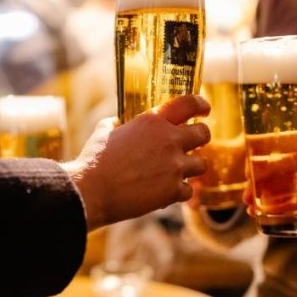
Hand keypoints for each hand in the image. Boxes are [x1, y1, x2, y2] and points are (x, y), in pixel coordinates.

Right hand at [63, 95, 210, 231]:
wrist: (91, 190)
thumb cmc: (94, 159)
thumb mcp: (105, 131)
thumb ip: (118, 124)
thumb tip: (119, 122)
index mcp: (152, 120)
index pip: (189, 104)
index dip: (200, 105)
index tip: (204, 109)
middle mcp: (168, 140)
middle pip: (203, 134)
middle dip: (200, 138)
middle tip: (192, 145)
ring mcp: (174, 166)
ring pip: (202, 164)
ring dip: (190, 168)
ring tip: (176, 172)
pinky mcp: (172, 190)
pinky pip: (188, 190)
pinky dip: (178, 192)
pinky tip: (164, 192)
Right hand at [241, 131, 296, 214]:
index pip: (276, 144)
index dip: (257, 156)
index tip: (247, 169)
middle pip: (273, 167)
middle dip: (256, 181)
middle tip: (247, 197)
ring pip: (279, 184)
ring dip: (264, 196)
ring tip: (252, 209)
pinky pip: (293, 198)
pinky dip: (279, 206)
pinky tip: (268, 215)